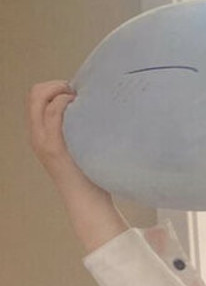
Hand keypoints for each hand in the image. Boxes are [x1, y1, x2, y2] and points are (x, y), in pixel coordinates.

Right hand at [26, 80, 110, 203]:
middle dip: (56, 85)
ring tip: (82, 102)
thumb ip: (75, 126)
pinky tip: (83, 109)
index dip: (54, 87)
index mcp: (40, 133)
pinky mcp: (54, 146)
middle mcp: (36, 135)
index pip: (35, 96)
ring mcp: (43, 140)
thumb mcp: (77, 144)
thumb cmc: (90, 172)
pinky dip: (66, 103)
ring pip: (41, 98)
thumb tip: (90, 103)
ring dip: (63, 92)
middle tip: (79, 94)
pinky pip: (54, 113)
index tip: (76, 93)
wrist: (87, 200)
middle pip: (34, 93)